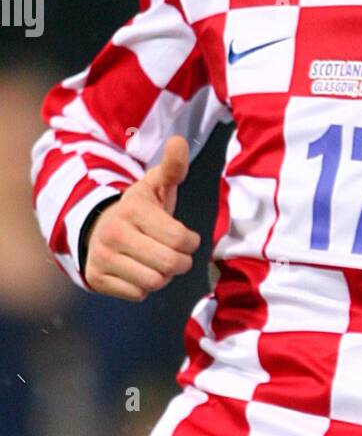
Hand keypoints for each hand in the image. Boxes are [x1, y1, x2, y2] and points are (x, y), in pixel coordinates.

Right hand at [83, 135, 200, 299]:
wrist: (97, 228)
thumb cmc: (139, 209)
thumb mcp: (155, 186)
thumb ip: (173, 167)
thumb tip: (179, 140)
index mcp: (133, 209)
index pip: (180, 239)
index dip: (191, 242)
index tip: (187, 238)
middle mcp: (113, 233)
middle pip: (169, 265)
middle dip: (181, 263)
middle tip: (178, 256)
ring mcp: (102, 257)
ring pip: (154, 283)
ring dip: (164, 276)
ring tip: (159, 262)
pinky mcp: (96, 278)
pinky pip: (138, 295)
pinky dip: (145, 288)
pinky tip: (140, 271)